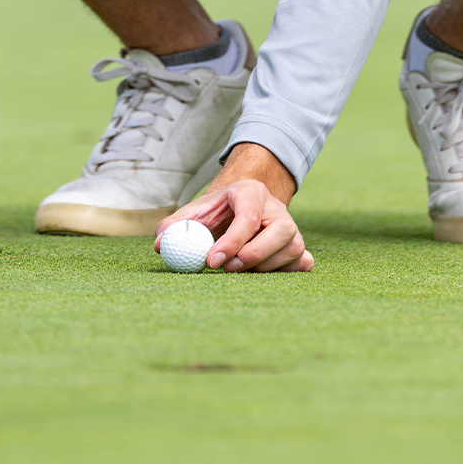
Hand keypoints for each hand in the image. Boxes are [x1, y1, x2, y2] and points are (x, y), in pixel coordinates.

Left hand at [154, 143, 312, 272]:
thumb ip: (174, 225)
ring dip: (264, 267)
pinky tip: (266, 272)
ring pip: (291, 249)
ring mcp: (291, 226)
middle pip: (280, 231)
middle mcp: (276, 207)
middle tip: (228, 269)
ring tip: (238, 267)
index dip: (231, 242)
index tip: (211, 261)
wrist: (239, 207)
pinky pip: (302, 261)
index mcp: (250, 192)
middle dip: (253, 255)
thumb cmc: (216, 212)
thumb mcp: (194, 212)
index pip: (248, 217)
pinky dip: (287, 270)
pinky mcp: (298, 245)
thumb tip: (160, 244)